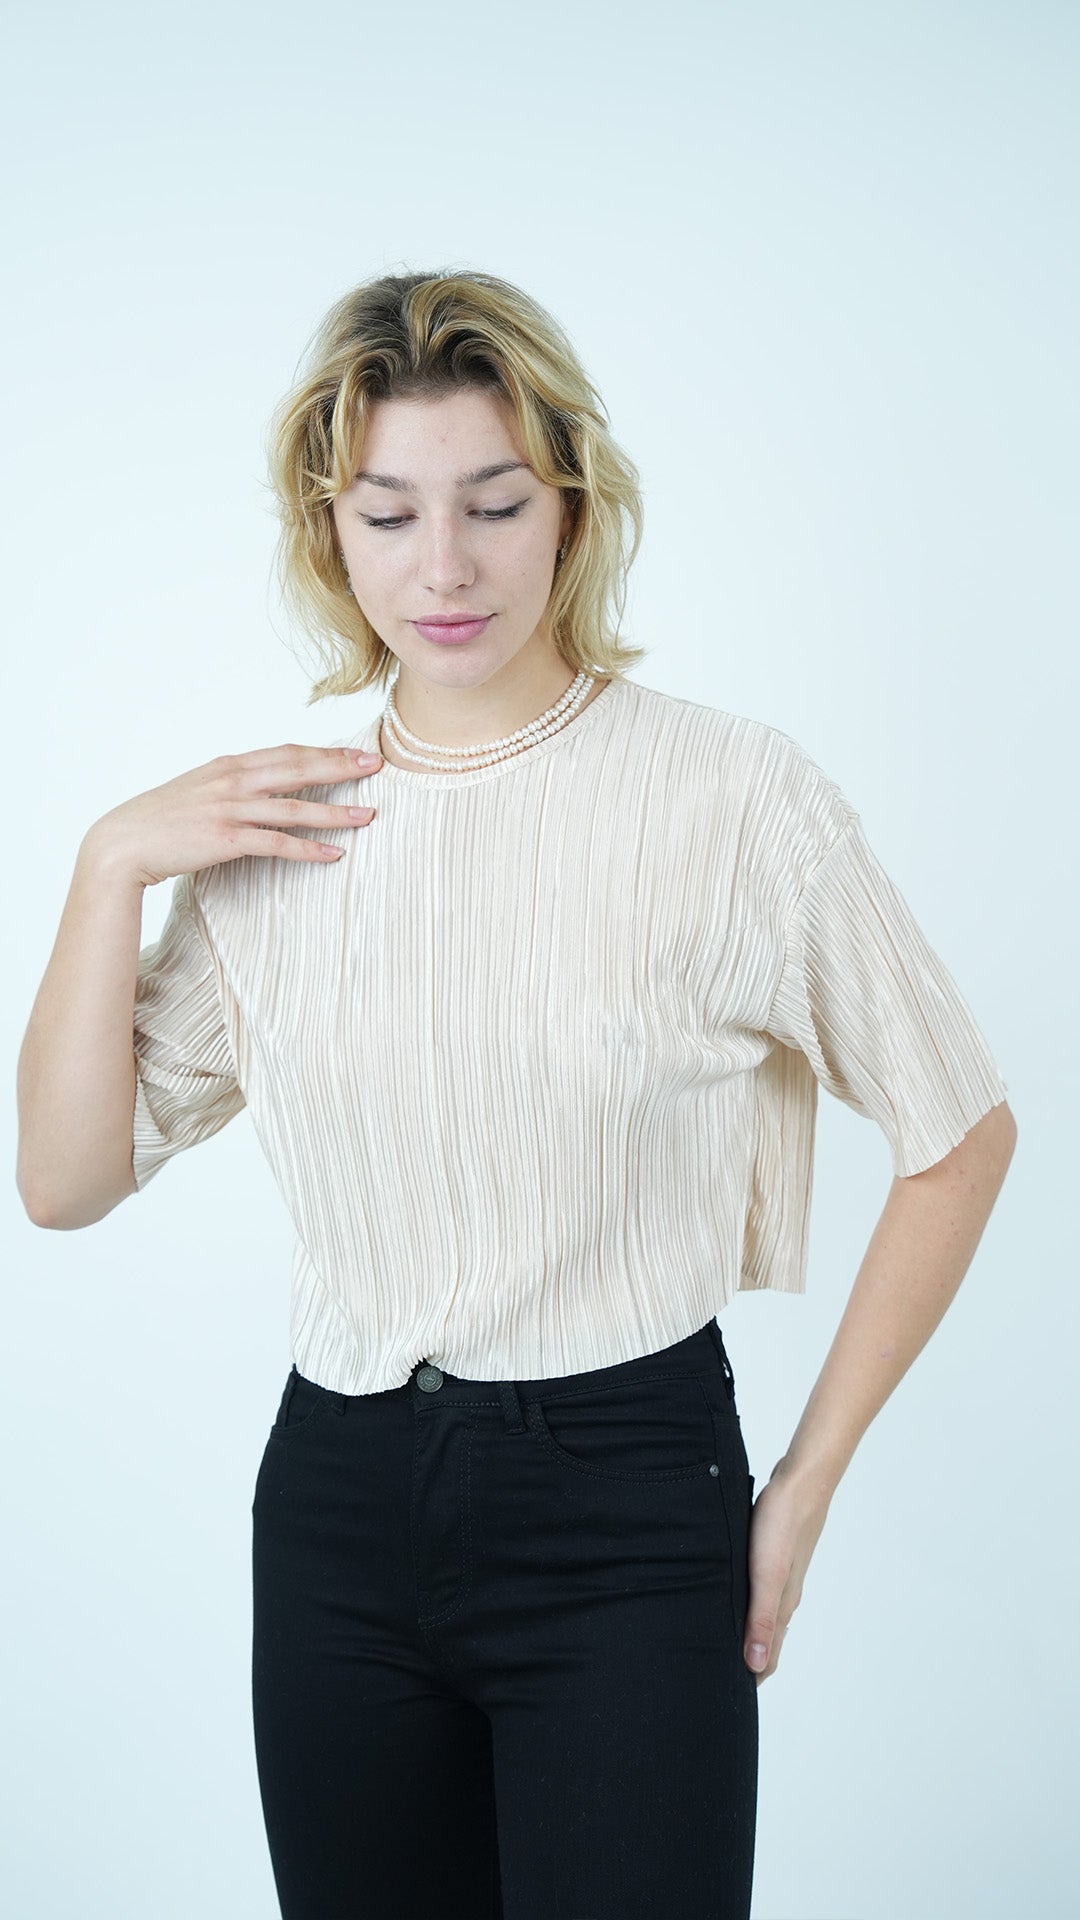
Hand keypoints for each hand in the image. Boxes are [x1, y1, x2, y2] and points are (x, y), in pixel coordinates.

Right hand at [82, 743, 383, 889]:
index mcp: (229, 765)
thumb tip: (263, 786)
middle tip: (377, 767)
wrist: (122, 842)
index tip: (357, 752)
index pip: (287, 752)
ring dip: (335, 812)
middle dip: (341, 768)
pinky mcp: (226, 839)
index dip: (325, 751)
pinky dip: (308, 848)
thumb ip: (233, 784)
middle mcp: (233, 781)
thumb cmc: (160, 819)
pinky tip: (333, 854)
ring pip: (294, 806)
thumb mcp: (199, 789)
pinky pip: (276, 843)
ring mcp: (230, 809)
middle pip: (298, 769)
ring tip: (368, 816)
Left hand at [743, 1461, 832, 1684]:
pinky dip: (747, 1605)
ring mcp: (780, 1574)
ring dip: (747, 1633)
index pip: (769, 1656)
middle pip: (767, 1639)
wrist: (801, 1483)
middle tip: (718, 1675)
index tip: (730, 1696)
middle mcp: (784, 1595)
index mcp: (783, 1605)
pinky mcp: (774, 1555)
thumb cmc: (782, 1527)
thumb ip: (762, 1620)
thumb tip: (755, 1664)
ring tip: (722, 1643)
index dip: (752, 1677)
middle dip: (748, 1660)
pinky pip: (760, 1590)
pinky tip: (733, 1598)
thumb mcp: (767, 1576)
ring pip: (763, 1614)